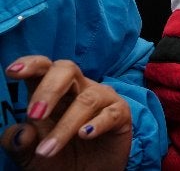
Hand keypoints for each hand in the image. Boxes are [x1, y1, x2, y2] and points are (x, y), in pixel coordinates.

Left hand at [0, 56, 131, 169]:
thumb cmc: (60, 159)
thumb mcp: (30, 156)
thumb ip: (19, 144)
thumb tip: (21, 133)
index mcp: (52, 92)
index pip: (43, 68)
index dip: (31, 64)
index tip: (13, 72)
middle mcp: (78, 88)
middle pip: (67, 69)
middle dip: (49, 89)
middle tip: (35, 115)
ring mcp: (102, 98)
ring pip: (87, 99)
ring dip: (65, 126)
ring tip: (48, 150)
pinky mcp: (121, 114)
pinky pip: (111, 113)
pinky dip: (97, 124)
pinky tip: (85, 135)